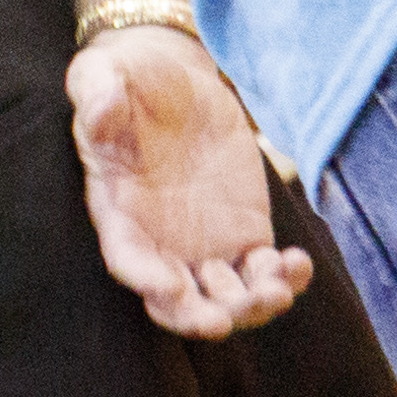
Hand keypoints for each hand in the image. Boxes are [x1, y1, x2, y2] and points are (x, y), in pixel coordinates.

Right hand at [70, 25, 310, 338]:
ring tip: (279, 290)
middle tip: (224, 320)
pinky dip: (283, 278)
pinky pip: (263, 270)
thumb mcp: (101, 76)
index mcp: (120, 214)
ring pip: (225, 297)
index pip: (129, 260)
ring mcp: (204, 245)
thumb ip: (96, 94)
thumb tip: (102, 107)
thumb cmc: (126, 80)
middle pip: (177, 301)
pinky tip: (299, 266)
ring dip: (250, 306)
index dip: (148, 280)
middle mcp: (160, 243)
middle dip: (200, 316)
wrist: (171, 79)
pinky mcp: (244, 233)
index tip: (171, 289)